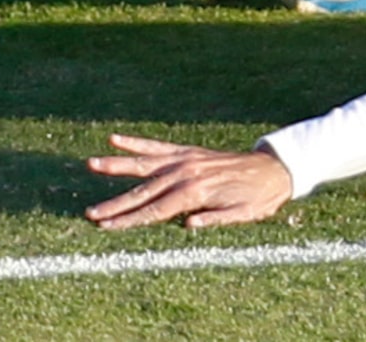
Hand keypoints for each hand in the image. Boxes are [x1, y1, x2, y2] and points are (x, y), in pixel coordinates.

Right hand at [83, 134, 294, 229]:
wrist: (275, 169)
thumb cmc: (259, 198)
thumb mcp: (243, 215)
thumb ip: (216, 219)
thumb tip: (189, 225)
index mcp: (198, 191)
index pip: (156, 210)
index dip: (130, 220)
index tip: (106, 227)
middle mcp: (188, 171)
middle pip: (145, 191)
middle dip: (116, 204)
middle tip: (90, 213)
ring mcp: (186, 159)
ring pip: (145, 163)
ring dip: (117, 165)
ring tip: (91, 163)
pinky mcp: (187, 151)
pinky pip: (158, 147)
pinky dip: (137, 142)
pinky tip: (116, 138)